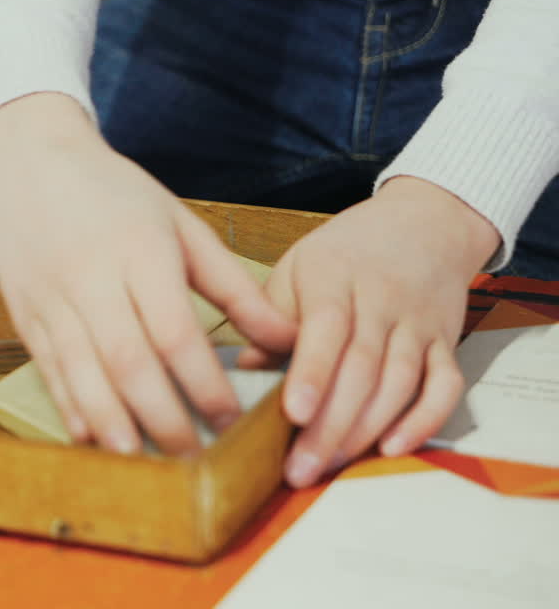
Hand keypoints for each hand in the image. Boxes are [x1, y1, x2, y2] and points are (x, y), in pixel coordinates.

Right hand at [0, 93, 296, 453]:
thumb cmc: (113, 192)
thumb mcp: (180, 224)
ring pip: (82, 372)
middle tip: (192, 459)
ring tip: (140, 460)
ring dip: (112, 422)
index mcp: (139, 251)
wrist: (28, 161)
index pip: (175, 331)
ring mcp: (51, 298)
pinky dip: (70, 406)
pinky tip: (91, 436)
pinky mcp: (23, 313)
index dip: (203, 383)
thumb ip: (233, 286)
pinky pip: (48, 368)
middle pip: (128, 361)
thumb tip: (287, 339)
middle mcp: (91, 277)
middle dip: (161, 417)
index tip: (231, 420)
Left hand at [239, 176, 500, 486]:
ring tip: (331, 466)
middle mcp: (382, 302)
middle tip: (300, 468)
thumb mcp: (297, 267)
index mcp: (335, 279)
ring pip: (400, 382)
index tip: (293, 414)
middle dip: (330, 424)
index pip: (325, 329)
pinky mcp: (446, 343)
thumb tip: (243, 367)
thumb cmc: (346, 251)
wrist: (425, 221)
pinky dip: (425, 419)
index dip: (311, 373)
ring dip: (366, 430)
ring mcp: (418, 324)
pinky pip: (445, 386)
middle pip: (361, 368)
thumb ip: (269, 316)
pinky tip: (395, 447)